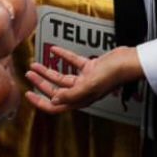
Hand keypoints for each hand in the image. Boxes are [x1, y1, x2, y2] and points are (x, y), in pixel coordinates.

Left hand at [25, 45, 142, 113]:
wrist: (128, 62)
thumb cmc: (111, 74)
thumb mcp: (89, 85)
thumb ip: (71, 94)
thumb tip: (53, 100)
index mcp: (80, 100)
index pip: (56, 106)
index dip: (40, 102)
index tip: (28, 94)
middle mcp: (82, 91)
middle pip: (55, 90)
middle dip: (40, 83)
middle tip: (28, 74)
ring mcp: (86, 80)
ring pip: (62, 76)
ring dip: (47, 71)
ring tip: (34, 64)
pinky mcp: (91, 67)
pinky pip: (73, 62)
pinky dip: (63, 56)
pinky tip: (54, 50)